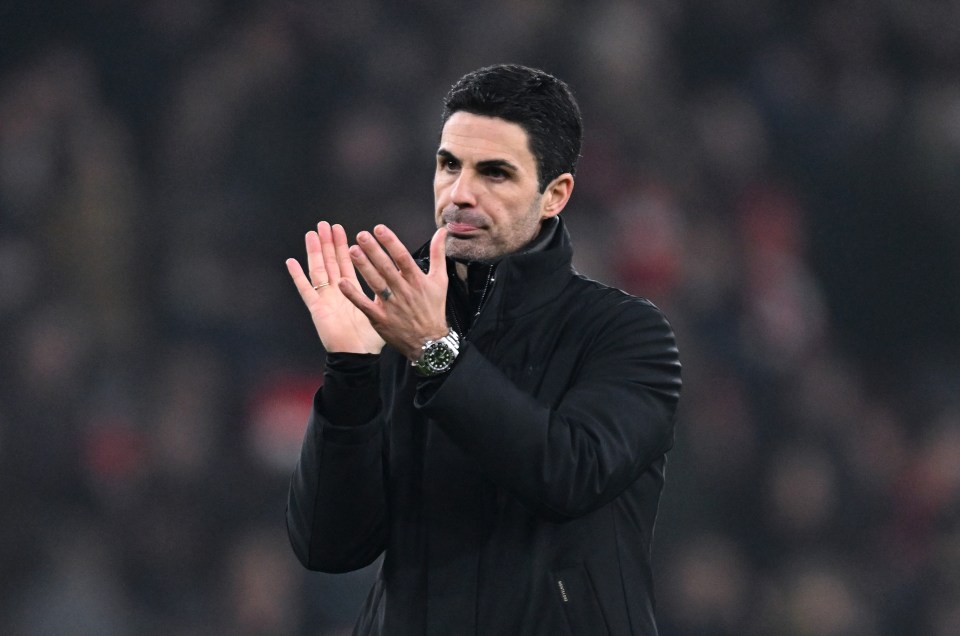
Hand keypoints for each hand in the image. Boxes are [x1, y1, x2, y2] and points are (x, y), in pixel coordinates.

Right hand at [286, 221, 384, 353]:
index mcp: (351, 291)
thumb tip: (400, 279)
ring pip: (318, 270)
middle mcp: (336, 292)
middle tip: (326, 224)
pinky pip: (306, 290)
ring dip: (314, 252)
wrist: (358, 356)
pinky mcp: (317, 309)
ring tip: (312, 234)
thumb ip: (385, 292)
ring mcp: (325, 299)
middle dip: (328, 243)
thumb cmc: (370, 338)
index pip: (346, 263)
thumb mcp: (380, 309)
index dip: (343, 246)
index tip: (341, 229)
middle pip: (330, 262)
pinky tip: (291, 262)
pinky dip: (298, 276)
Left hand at [340, 224, 448, 360]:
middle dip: (374, 251)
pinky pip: (365, 305)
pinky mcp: (380, 319)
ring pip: (375, 283)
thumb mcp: (440, 280)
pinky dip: (354, 295)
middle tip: (361, 235)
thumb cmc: (433, 309)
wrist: (429, 343)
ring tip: (352, 251)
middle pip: (387, 268)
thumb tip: (441, 232)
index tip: (379, 229)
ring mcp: (391, 306)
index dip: (391, 242)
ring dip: (363, 267)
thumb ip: (438, 254)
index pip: (402, 258)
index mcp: (417, 281)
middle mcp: (404, 292)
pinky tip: (343, 283)